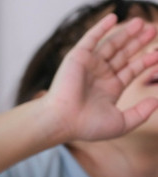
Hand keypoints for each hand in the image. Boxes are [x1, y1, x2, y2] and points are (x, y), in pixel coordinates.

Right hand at [45, 13, 157, 141]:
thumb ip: (141, 113)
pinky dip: (101, 27)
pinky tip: (113, 17)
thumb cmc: (87, 126)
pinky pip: (91, 38)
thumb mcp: (121, 123)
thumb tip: (157, 101)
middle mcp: (100, 75)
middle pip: (123, 54)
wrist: (62, 120)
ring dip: (125, 33)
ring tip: (141, 23)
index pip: (131, 70)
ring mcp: (89, 65)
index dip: (145, 61)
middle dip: (137, 42)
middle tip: (152, 30)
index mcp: (110, 88)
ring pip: (111, 44)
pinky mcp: (78, 57)